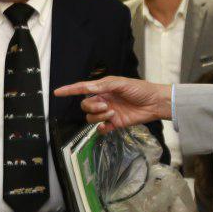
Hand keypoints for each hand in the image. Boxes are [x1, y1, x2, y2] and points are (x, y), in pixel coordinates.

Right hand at [53, 77, 170, 132]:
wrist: (154, 103)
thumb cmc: (140, 89)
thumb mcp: (121, 83)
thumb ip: (103, 85)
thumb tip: (87, 87)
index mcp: (103, 88)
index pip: (83, 88)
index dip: (70, 90)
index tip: (58, 92)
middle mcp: (103, 100)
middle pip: (86, 105)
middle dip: (92, 107)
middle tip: (105, 106)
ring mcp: (108, 113)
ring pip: (91, 117)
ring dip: (98, 116)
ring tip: (112, 113)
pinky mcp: (114, 124)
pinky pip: (100, 128)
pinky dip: (101, 128)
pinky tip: (108, 125)